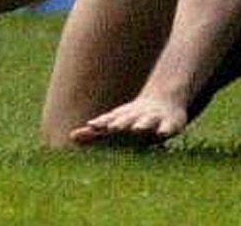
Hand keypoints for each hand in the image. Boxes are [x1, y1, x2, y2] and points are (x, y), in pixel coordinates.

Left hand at [70, 93, 186, 148]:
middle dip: (119, 123)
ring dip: (141, 124)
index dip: (101, 123)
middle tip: (111, 127)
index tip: (91, 125)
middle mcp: (135, 116)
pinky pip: (167, 127)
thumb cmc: (133, 119)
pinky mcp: (169, 123)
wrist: (163, 102)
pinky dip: (164, 129)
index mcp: (122, 118)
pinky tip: (162, 133)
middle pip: (126, 119)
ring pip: (146, 120)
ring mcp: (153, 118)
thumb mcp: (115, 126)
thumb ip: (95, 134)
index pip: (109, 120)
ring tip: (137, 128)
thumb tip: (71, 137)